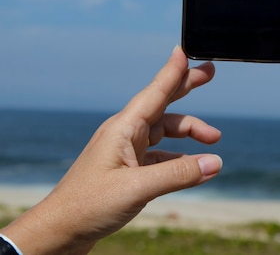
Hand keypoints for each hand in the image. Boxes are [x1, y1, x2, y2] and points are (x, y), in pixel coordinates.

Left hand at [2, 46, 222, 254]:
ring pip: (165, 132)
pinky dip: (180, 159)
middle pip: (163, 103)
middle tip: (209, 72)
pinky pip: (161, 157)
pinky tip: (194, 167)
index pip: (155, 92)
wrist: (59, 232)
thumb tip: (216, 163)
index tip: (185, 51)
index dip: (173, 71)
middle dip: (186, 87)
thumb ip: (178, 175)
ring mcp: (127, 152)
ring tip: (214, 138)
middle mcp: (126, 134)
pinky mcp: (128, 170)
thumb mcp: (137, 189)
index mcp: (124, 128)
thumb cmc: (88, 206)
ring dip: (189, 132)